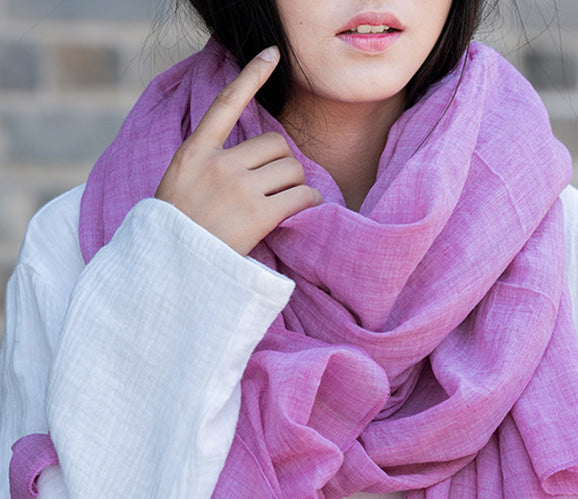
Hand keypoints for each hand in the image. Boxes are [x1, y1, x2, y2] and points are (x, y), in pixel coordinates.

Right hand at [155, 46, 321, 255]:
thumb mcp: (179, 184)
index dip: (252, 76)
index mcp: (195, 152)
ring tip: (286, 200)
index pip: (227, 104)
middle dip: (283, 163)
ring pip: (291, 169)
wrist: (170, 268)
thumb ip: (207, 163)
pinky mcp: (259, 216)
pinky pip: (301, 196)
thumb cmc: (177, 231)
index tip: (271, 55)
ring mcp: (239, 190)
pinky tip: (303, 208)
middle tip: (277, 184)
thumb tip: (252, 156)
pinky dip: (309, 201)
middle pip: (275, 144)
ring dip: (296, 183)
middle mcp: (219, 165)